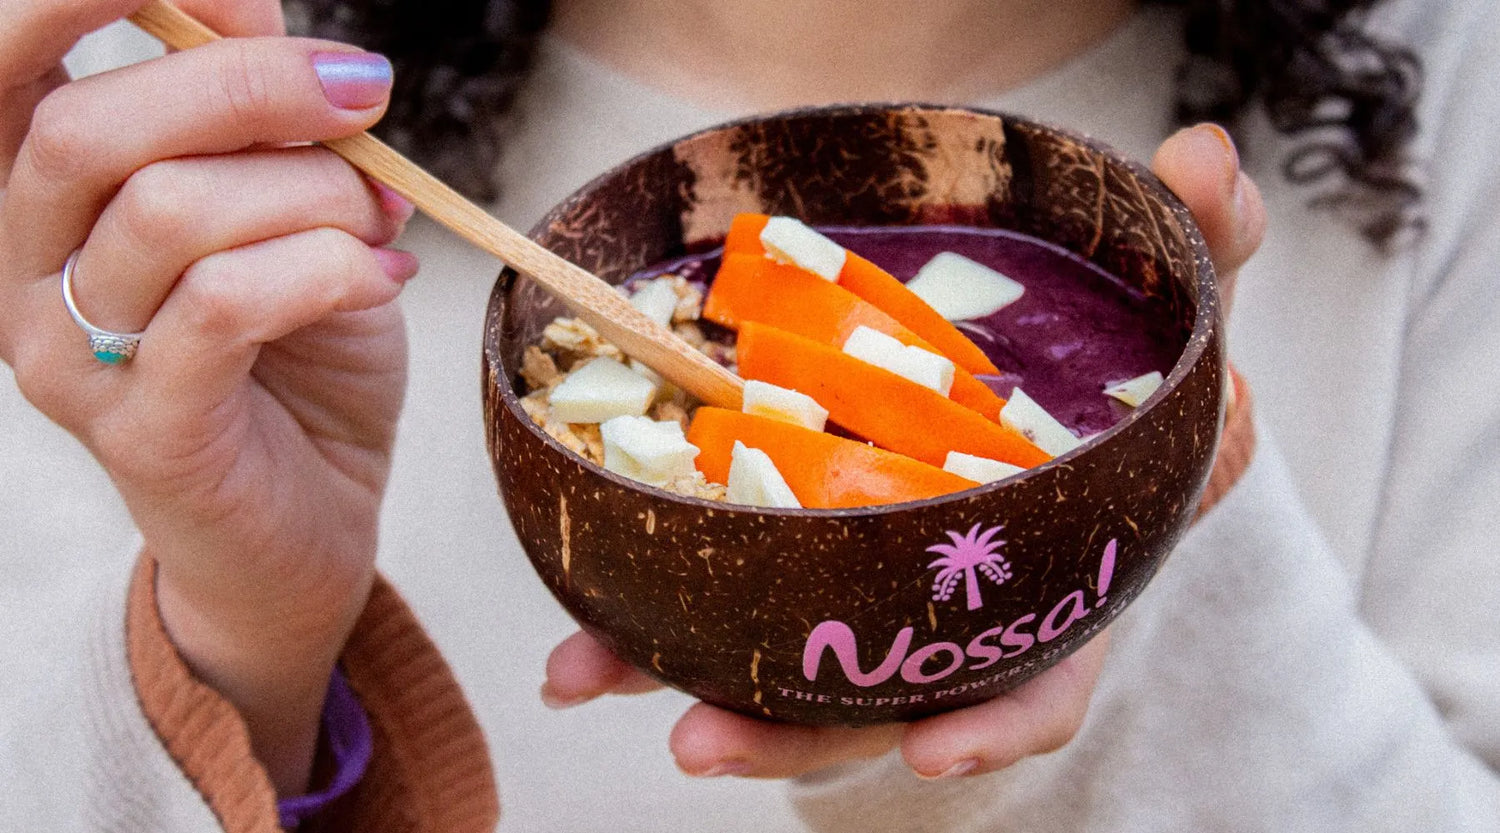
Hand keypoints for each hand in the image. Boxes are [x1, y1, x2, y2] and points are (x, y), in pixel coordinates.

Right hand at [0, 1, 412, 793]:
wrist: (311, 519)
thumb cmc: (298, 354)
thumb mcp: (285, 213)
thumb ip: (254, 127)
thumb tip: (252, 20)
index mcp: (40, 195)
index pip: (4, 57)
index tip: (245, 0)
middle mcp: (19, 270)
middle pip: (88, 129)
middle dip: (250, 87)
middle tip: (364, 93)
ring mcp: (69, 358)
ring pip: (170, 213)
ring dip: (315, 193)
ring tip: (382, 221)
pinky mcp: (145, 431)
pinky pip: (225, 305)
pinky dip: (329, 266)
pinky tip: (382, 275)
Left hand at [539, 122, 1266, 779]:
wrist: (1050, 408)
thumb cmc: (1117, 388)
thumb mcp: (1175, 318)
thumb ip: (1204, 249)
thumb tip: (1207, 154)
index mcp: (1052, 585)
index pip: (1043, 680)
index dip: (996, 724)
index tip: (935, 752)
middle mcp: (950, 618)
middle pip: (875, 704)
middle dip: (790, 737)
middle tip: (701, 742)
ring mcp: (866, 604)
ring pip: (782, 675)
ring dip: (687, 686)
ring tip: (589, 676)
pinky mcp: (793, 570)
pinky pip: (725, 612)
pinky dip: (647, 630)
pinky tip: (577, 640)